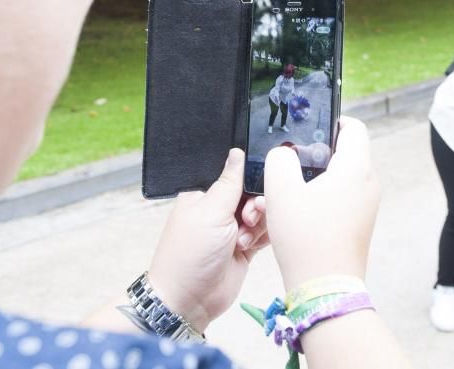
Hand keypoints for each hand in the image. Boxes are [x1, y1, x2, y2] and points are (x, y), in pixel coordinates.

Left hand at [148, 148, 267, 332]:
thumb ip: (230, 181)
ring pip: (262, 214)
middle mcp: (218, 209)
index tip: (256, 187)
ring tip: (245, 237)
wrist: (190, 300)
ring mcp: (231, 229)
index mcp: (205, 194)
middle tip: (249, 216)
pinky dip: (264, 237)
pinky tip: (253, 244)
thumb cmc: (190, 254)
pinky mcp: (244, 248)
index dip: (250, 179)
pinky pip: (264, 234)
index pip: (235, 175)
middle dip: (257, 203)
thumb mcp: (211, 211)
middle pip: (253, 193)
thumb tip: (237, 153)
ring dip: (259, 223)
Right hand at [263, 116, 380, 290]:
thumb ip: (279, 159)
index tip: (307, 131)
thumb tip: (284, 153)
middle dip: (319, 151)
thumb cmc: (306, 238)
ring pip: (343, 175)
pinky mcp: (360, 223)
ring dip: (319, 175)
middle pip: (347, 151)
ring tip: (292, 187)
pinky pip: (343, 196)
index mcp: (356, 168)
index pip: (353, 126)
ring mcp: (367, 205)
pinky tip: (301, 209)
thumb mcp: (281, 191)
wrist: (324, 288)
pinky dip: (324, 195)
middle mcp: (368, 184)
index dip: (331, 121)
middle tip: (292, 160)